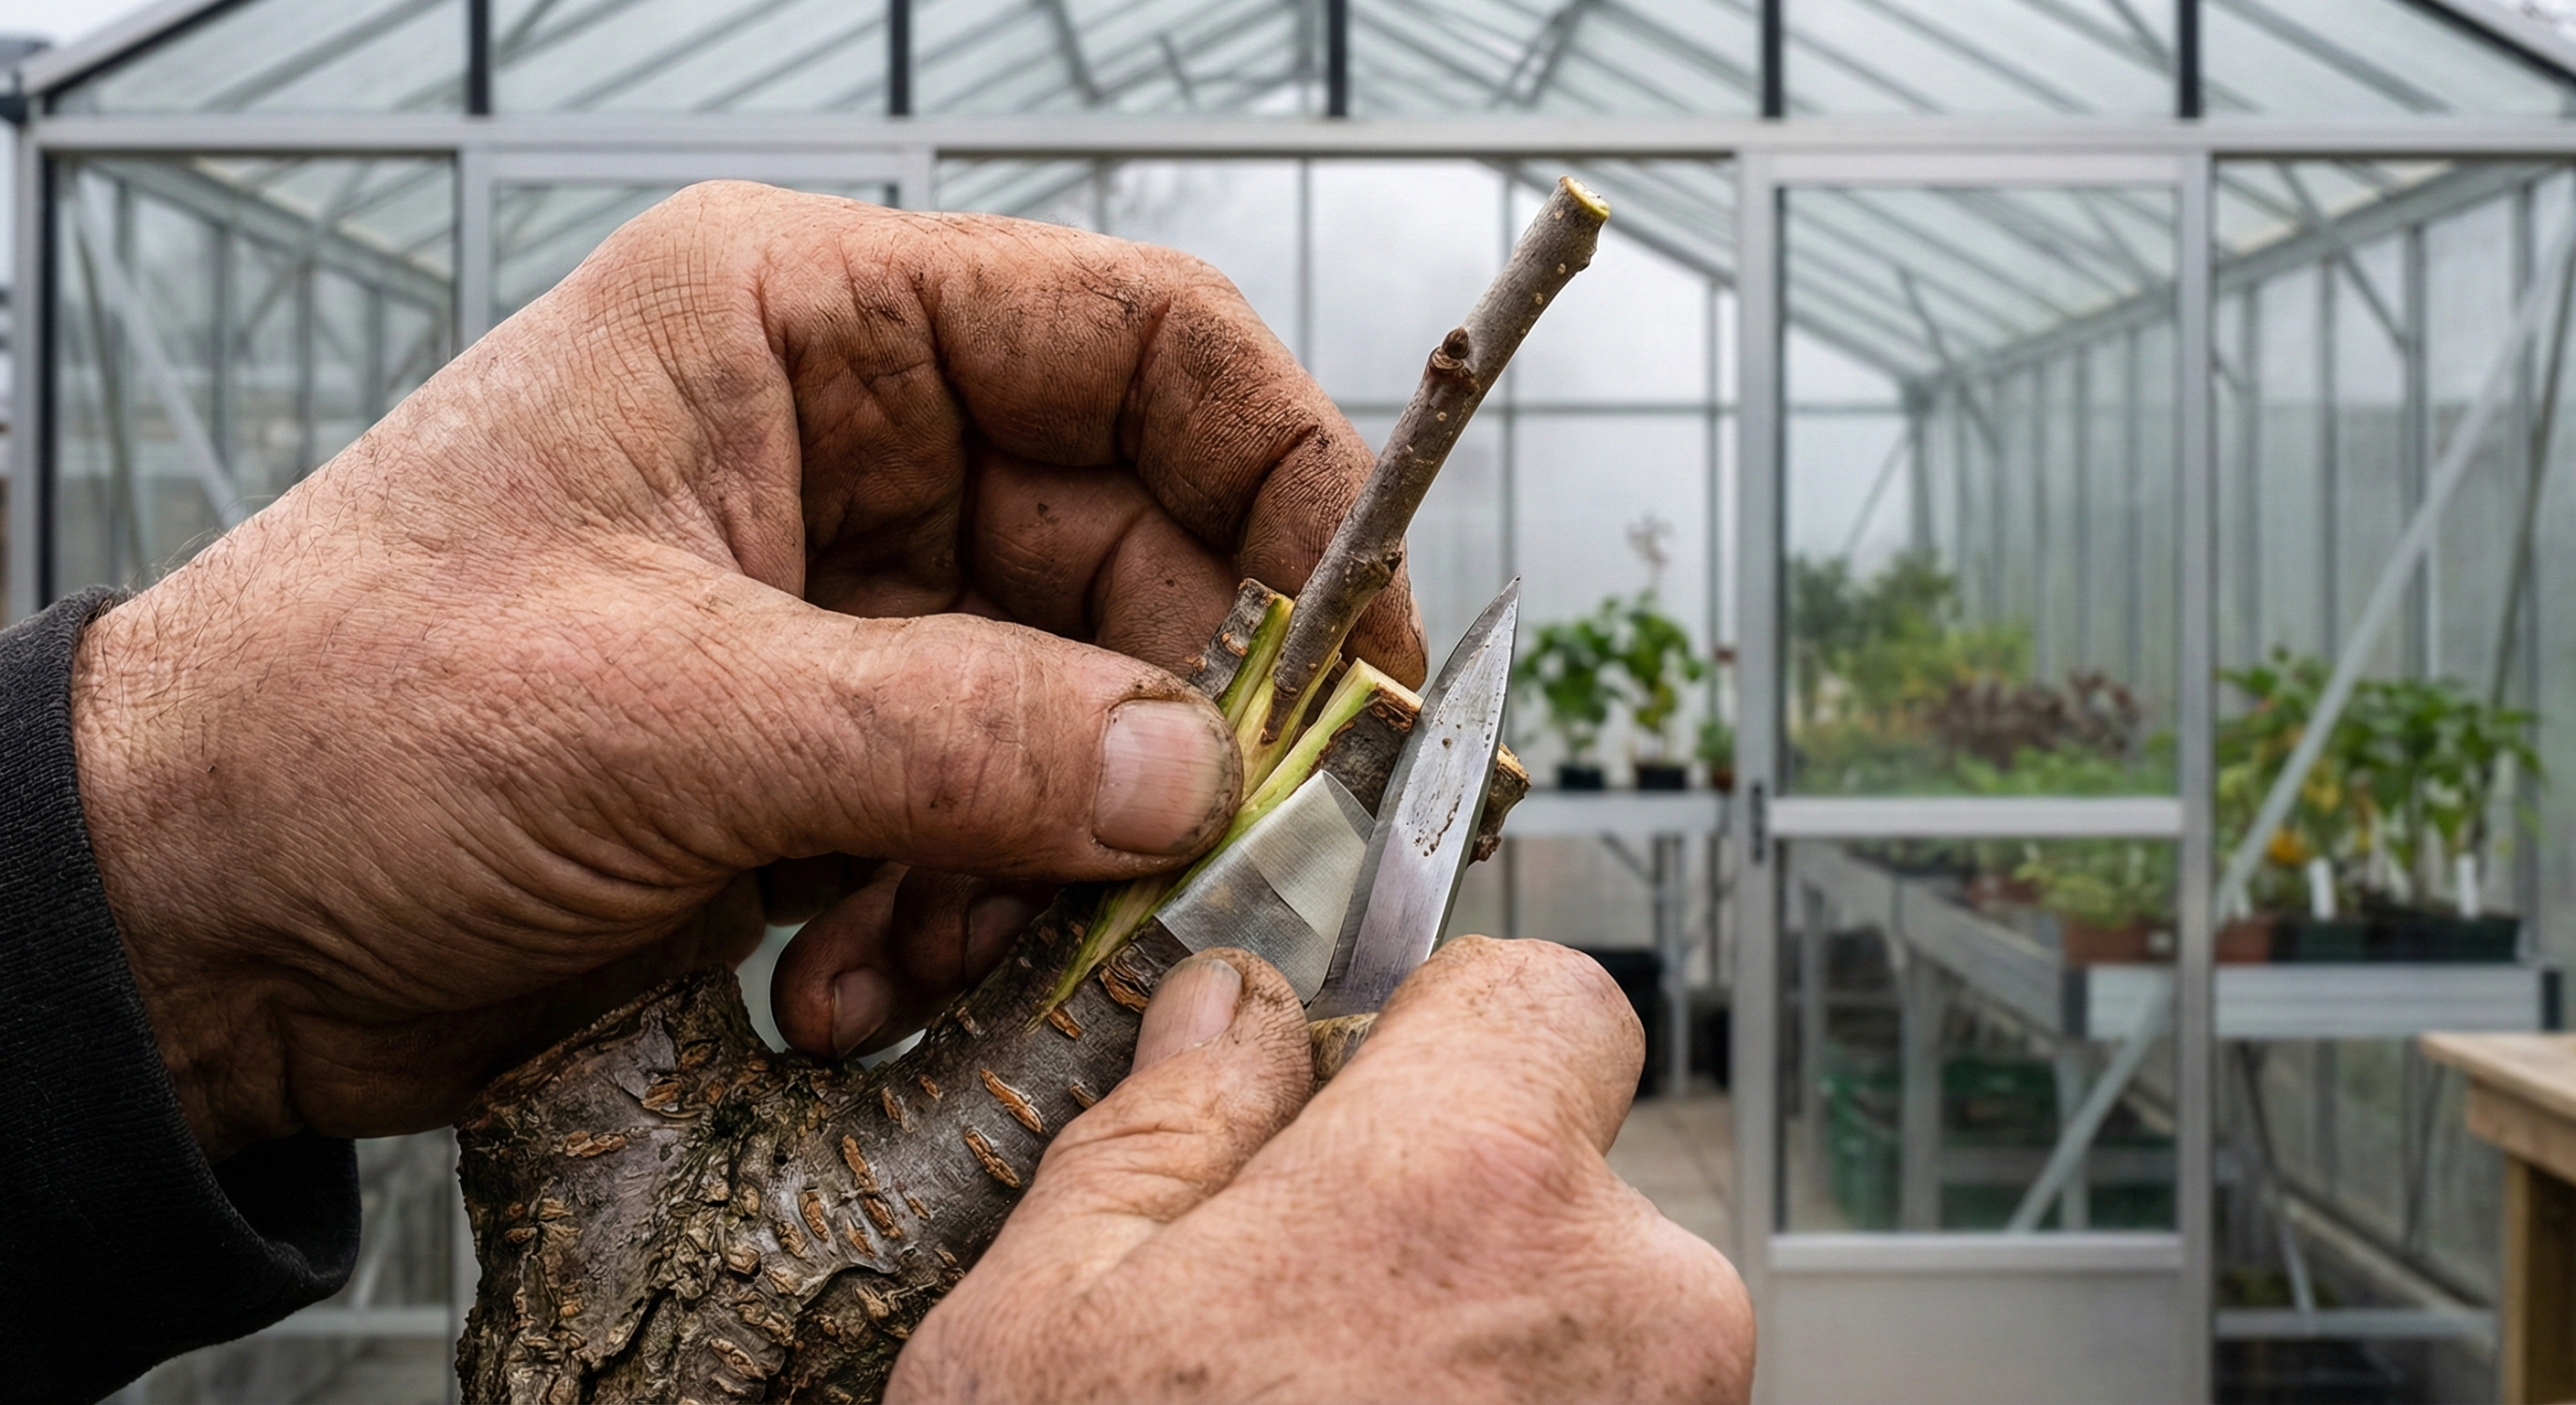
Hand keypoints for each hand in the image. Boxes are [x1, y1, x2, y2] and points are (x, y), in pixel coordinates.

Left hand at [68, 183, 1423, 1158]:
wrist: (188, 918)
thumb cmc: (334, 720)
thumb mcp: (662, 712)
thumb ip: (955, 736)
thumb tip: (1196, 770)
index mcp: (801, 328)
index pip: (1136, 342)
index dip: (1284, 475)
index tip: (1362, 641)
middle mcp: (847, 448)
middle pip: (1135, 557)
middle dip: (1161, 727)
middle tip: (1188, 860)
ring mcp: (848, 607)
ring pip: (1079, 714)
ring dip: (1038, 857)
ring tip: (917, 945)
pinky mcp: (831, 751)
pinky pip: (994, 821)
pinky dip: (957, 916)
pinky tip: (844, 976)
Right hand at [889, 937, 1754, 1403]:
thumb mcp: (1046, 1325)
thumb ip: (1163, 1126)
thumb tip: (1226, 1010)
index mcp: (1470, 1186)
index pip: (1553, 992)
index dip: (1448, 1022)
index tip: (1368, 1081)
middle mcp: (1626, 1305)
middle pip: (1566, 1173)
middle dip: (1447, 1215)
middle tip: (1292, 1320)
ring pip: (1586, 1323)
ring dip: (1478, 1355)